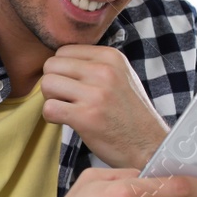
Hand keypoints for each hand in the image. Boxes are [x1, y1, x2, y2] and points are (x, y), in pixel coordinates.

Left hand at [39, 45, 169, 169]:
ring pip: (47, 84)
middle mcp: (104, 71)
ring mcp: (96, 94)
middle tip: (66, 99)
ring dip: (51, 99)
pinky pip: (49, 108)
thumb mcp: (120, 76)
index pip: (63, 51)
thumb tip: (56, 60)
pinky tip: (66, 121)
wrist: (149, 146)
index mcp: (111, 56)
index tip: (73, 86)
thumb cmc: (129, 113)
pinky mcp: (86, 117)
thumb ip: (93, 64)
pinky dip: (51, 117)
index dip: (62, 70)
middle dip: (53, 83)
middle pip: (51, 65)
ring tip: (67, 109)